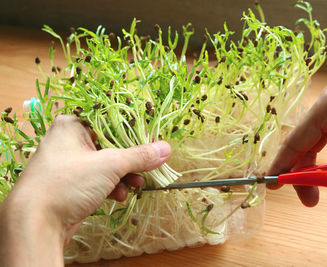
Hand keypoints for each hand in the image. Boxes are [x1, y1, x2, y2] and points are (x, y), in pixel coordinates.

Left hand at [0, 115, 170, 265]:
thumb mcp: (109, 164)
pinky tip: (120, 195)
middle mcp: (69, 141)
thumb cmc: (66, 183)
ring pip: (106, 164)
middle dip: (131, 158)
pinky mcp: (72, 184)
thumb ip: (139, 156)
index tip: (152, 138)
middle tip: (150, 164)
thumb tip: (165, 148)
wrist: (35, 224)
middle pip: (111, 144)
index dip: (133, 129)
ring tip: (137, 183)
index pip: (111, 120)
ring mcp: (70, 164)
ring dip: (124, 175)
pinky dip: (112, 186)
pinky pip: (98, 179)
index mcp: (72, 125)